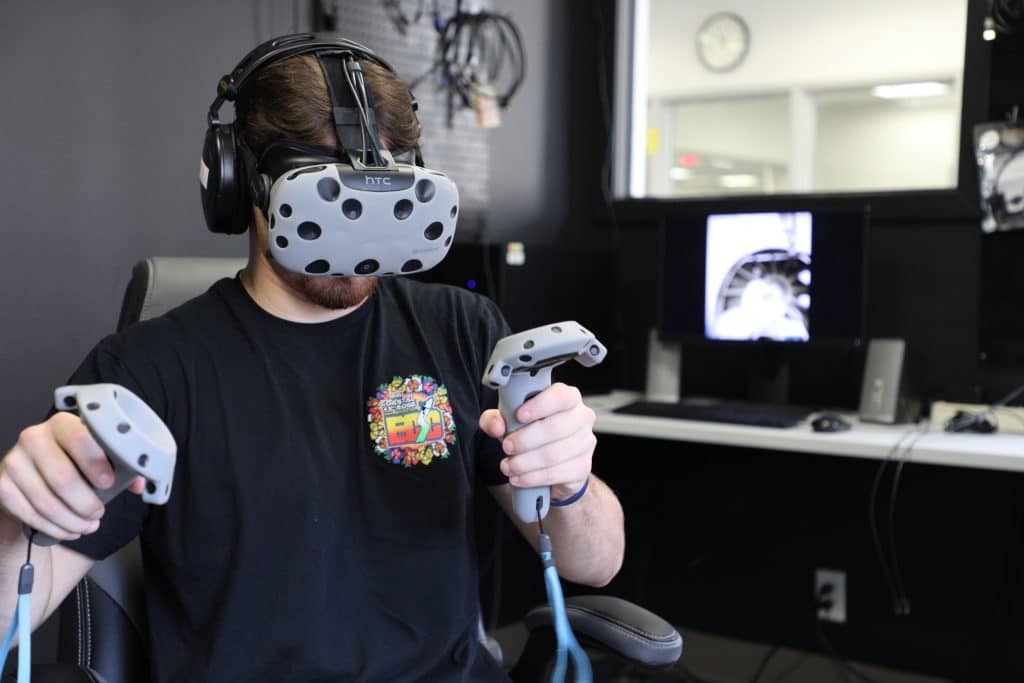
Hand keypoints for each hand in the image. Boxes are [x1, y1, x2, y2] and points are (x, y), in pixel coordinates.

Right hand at [0, 412, 144, 540]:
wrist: (33, 471)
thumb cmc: (73, 460)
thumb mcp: (97, 455)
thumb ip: (121, 465)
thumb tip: (139, 483)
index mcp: (62, 423)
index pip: (79, 438)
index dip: (95, 463)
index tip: (108, 482)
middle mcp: (33, 438)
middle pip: (62, 478)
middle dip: (86, 503)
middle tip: (99, 513)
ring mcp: (14, 462)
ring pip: (47, 502)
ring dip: (73, 520)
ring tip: (89, 525)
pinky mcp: (2, 486)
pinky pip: (31, 515)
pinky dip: (55, 528)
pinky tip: (69, 529)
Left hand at [479, 382, 596, 500]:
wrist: (552, 464)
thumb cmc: (533, 434)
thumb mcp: (510, 421)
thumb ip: (496, 419)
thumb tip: (496, 426)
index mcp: (568, 398)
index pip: (560, 396)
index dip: (538, 406)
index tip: (518, 415)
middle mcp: (581, 417)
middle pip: (554, 428)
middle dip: (525, 440)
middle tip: (507, 447)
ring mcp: (586, 443)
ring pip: (553, 454)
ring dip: (525, 462)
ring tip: (509, 465)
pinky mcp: (583, 467)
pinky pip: (556, 473)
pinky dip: (532, 477)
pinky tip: (519, 477)